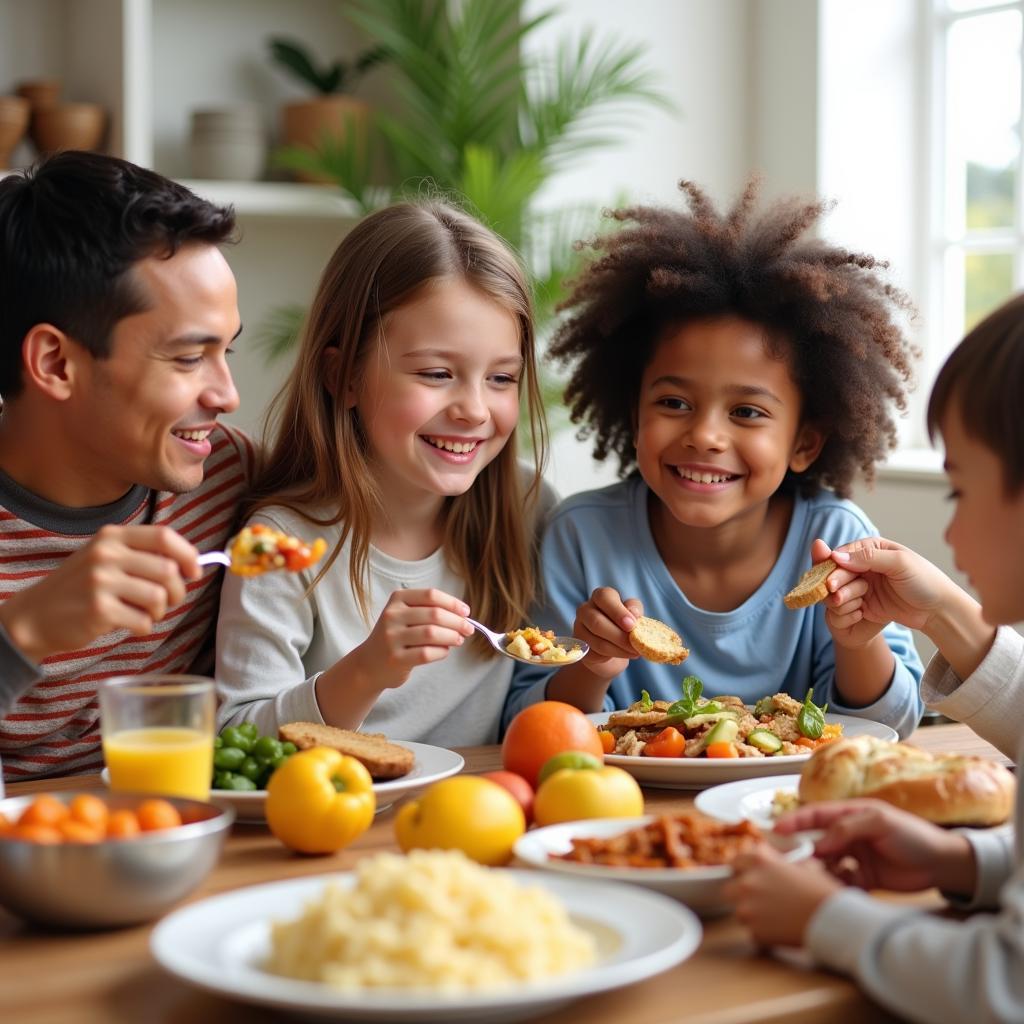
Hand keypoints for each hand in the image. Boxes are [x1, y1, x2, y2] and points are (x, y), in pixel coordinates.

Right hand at [0, 525, 199, 661]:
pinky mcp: (99, 610)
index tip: (195, 572)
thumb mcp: (106, 558)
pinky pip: (143, 621)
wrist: (35, 616)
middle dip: (176, 591)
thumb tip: (193, 565)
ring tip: (144, 613)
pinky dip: (143, 628)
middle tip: (166, 602)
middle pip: (168, 569)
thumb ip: (142, 555)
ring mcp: (101, 581)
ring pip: (159, 596)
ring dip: (159, 611)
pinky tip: (128, 625)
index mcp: (112, 536)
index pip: (164, 536)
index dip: (188, 555)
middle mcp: (106, 554)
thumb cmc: (82, 587)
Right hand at [351, 588, 472, 690]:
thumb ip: (430, 612)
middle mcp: (392, 616)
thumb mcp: (406, 616)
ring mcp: (391, 638)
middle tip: (469, 629)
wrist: (369, 664)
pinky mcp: (396, 659)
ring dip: (452, 636)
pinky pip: (426, 653)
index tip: (466, 612)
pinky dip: (441, 651)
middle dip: (457, 622)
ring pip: (432, 633)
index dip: (452, 603)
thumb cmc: (397, 636)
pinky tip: (445, 651)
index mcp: (397, 599)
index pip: (431, 595)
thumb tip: (463, 617)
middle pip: (434, 614)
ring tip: (459, 640)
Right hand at [572, 587, 642, 680]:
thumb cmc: (623, 624)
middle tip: (636, 645)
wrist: (611, 645)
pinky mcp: (580, 647)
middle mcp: (585, 609)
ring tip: (634, 652)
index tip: (631, 625)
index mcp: (600, 596)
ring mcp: (579, 628)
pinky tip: (622, 654)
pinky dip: (611, 656)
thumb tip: (634, 614)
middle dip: (619, 636)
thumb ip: (634, 610)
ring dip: (619, 649)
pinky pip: (595, 654)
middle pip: (597, 622)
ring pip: (597, 642)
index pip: (604, 597)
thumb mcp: (633, 613)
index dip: (618, 612)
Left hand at [724, 843, 842, 946]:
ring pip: (738, 911)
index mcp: (759, 861)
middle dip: (740, 893)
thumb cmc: (822, 891)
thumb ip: (784, 861)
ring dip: (751, 914)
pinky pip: (752, 932)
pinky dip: (762, 933)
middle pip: (729, 887)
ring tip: (773, 918)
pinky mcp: (755, 932)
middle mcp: (748, 882)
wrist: (834, 920)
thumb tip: (782, 862)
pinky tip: (779, 931)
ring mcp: (748, 908)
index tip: (749, 875)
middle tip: (759, 899)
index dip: (744, 869)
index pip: (736, 860)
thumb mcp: (804, 865)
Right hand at [774, 799, 975, 893]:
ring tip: (815, 878)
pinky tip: (835, 889)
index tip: (775, 830)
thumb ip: (847, 828)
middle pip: (816, 840)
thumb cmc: (914, 834)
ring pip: (825, 863)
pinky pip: (840, 882)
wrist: (944, 865)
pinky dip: (834, 885)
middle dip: (801, 850)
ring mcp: (854, 857)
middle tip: (788, 862)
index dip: (794, 821)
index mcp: (849, 814)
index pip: (815, 814)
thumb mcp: (880, 822)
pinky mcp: (862, 879)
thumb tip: (820, 843)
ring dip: (818, 870)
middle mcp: (847, 834)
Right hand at [811, 537, 959, 646]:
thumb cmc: (925, 581)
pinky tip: (857, 611)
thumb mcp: (899, 563)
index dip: (833, 564)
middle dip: (835, 581)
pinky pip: (846, 605)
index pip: (843, 553)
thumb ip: (868, 557)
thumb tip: (836, 556)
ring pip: (839, 588)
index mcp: (872, 549)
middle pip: (838, 571)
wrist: (938, 611)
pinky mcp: (864, 604)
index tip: (829, 576)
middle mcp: (864, 566)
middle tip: (833, 590)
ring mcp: (863, 585)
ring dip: (840, 595)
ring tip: (845, 602)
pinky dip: (846, 608)